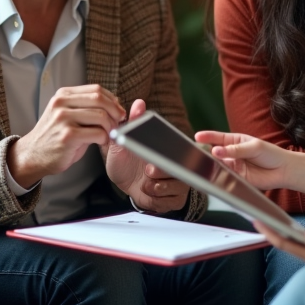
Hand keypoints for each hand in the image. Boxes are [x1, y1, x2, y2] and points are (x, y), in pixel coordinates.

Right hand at [7, 84, 124, 187]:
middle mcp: (61, 103)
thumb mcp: (65, 114)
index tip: (118, 109)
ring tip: (110, 134)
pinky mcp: (68, 135)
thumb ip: (85, 107)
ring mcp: (63, 119)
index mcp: (63, 95)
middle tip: (120, 120)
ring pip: (101, 115)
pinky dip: (105, 138)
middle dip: (115, 110)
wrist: (33, 155)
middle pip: (99, 99)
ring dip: (111, 126)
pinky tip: (101, 142)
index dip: (112, 99)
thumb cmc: (54, 136)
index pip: (96, 89)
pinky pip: (97, 133)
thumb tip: (113, 103)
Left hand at [106, 99, 190, 213]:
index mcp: (170, 149)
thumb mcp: (123, 142)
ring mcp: (179, 183)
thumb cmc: (127, 161)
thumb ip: (131, 122)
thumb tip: (139, 103)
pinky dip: (155, 199)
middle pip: (179, 170)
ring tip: (144, 182)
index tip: (154, 159)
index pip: (180, 150)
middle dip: (161, 172)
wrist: (126, 184)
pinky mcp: (176, 199)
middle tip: (148, 169)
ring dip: (155, 187)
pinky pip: (169, 201)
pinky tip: (148, 193)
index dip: (168, 155)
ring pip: (174, 187)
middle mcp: (179, 165)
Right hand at [194, 131, 292, 190]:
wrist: (284, 170)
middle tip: (199, 153)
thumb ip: (235, 150)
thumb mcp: (254, 147)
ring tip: (206, 164)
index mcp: (236, 141)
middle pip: (216, 152)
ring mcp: (234, 166)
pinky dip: (220, 176)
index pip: (219, 138)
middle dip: (206, 152)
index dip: (208, 137)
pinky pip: (226, 177)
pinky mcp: (237, 179)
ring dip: (212, 165)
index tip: (197, 137)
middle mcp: (233, 154)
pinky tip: (216, 174)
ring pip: (219, 165)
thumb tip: (217, 151)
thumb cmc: (271, 154)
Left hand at [255, 221, 304, 278]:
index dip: (270, 232)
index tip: (257, 220)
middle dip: (273, 234)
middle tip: (257, 217)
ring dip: (284, 238)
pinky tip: (290, 232)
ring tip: (269, 222)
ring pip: (297, 251)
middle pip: (289, 249)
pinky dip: (296, 242)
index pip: (288, 245)